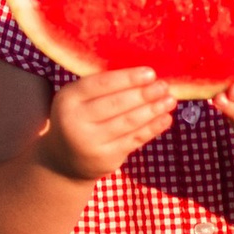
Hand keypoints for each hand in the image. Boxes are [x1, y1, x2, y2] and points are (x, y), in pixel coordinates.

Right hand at [43, 67, 183, 181]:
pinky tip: (165, 118)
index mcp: (68, 98)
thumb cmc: (78, 118)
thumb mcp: (78, 100)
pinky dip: (152, 128)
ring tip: (170, 100)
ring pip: (128, 122)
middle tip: (164, 85)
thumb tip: (144, 75)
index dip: (127, 78)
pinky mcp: (106, 158)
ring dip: (153, 110)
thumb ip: (102, 88)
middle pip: (117, 104)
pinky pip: (134, 139)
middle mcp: (75, 121)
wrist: (64, 160)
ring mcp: (91, 142)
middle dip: (144, 94)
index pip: (101, 84)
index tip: (150, 73)